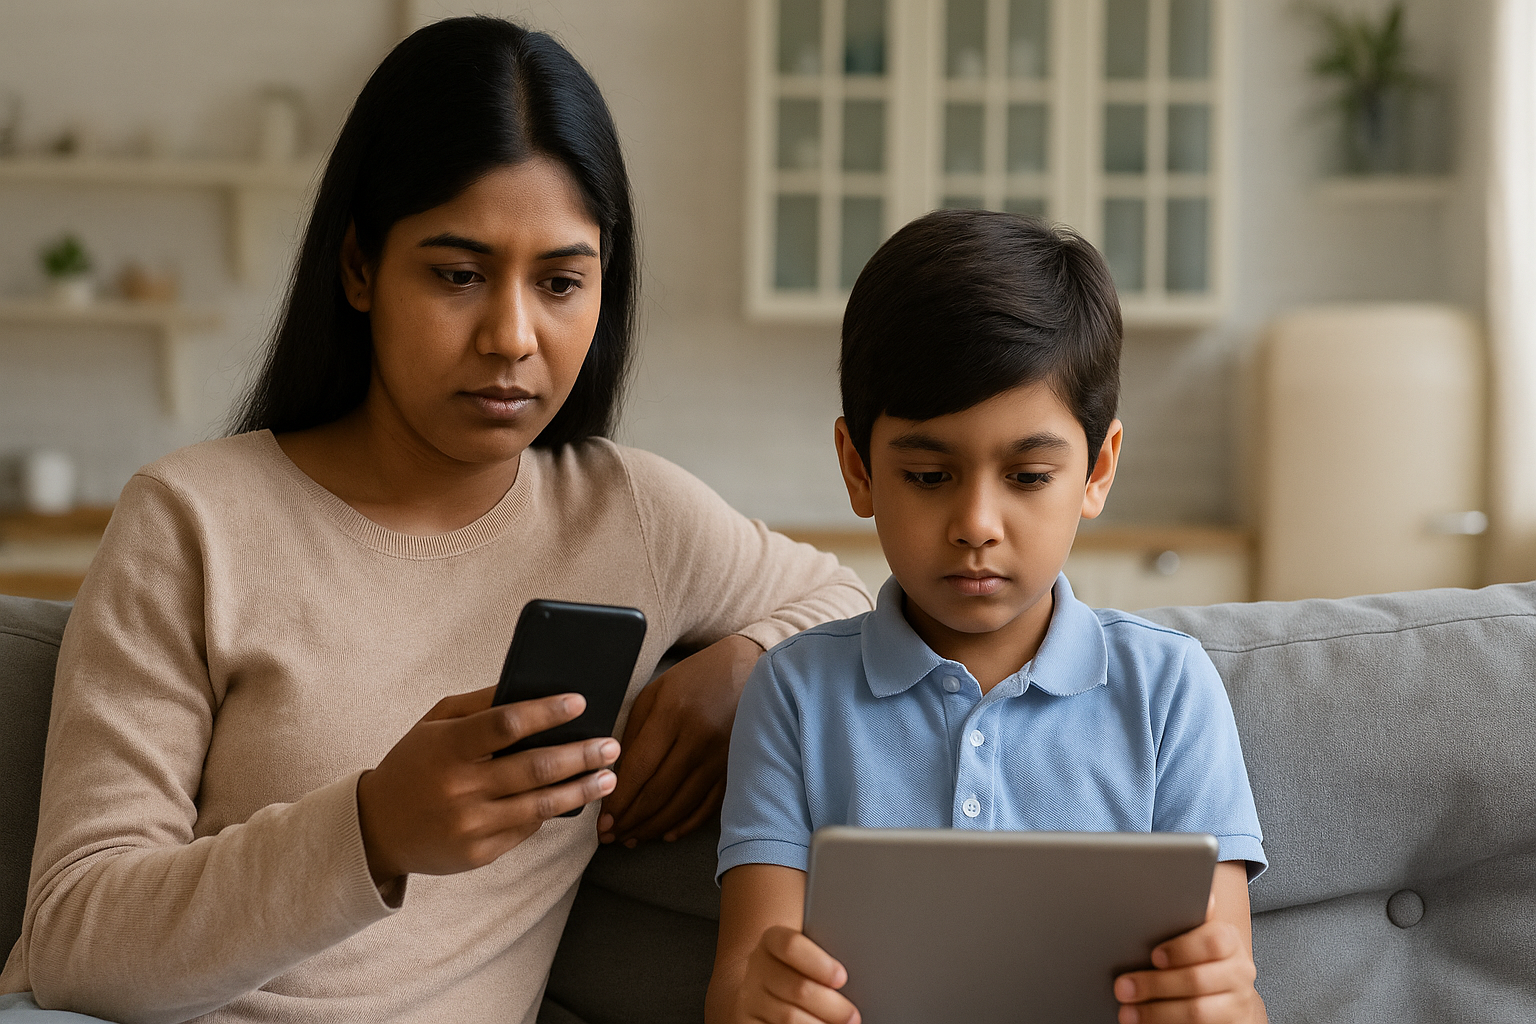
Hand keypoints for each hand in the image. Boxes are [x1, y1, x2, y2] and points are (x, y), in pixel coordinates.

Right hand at [357, 686, 619, 886]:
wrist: (376, 829)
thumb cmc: (415, 764)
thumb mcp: (435, 724)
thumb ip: (480, 704)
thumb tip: (533, 688)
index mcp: (446, 748)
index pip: (505, 725)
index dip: (546, 713)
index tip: (580, 703)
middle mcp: (458, 789)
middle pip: (534, 768)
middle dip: (581, 755)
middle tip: (612, 745)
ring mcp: (469, 826)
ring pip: (541, 805)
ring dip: (582, 789)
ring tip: (609, 777)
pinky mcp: (478, 854)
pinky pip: (527, 830)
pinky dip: (552, 812)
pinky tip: (573, 797)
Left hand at [597, 634, 761, 845]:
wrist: (749, 667)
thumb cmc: (694, 678)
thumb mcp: (656, 692)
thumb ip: (634, 731)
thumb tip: (615, 776)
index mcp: (672, 713)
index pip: (639, 769)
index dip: (618, 800)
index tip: (600, 821)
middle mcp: (698, 738)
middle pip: (658, 793)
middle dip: (630, 820)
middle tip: (610, 837)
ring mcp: (721, 755)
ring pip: (681, 805)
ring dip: (653, 827)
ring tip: (631, 838)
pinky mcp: (736, 766)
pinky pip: (708, 805)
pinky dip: (685, 824)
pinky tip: (666, 834)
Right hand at [733, 925, 859, 1023]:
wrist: (751, 991)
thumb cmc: (793, 970)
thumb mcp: (801, 955)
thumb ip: (821, 960)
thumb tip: (857, 975)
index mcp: (771, 941)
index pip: (791, 946)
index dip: (818, 963)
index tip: (842, 977)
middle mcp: (756, 968)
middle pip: (798, 988)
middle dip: (832, 1006)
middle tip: (853, 1016)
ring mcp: (748, 999)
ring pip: (789, 1017)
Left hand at [1113, 904, 1261, 1023]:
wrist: (1232, 998)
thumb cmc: (1202, 959)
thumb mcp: (1196, 934)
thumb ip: (1187, 916)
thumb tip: (1184, 884)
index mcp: (1229, 942)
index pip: (1213, 941)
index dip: (1182, 949)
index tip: (1154, 956)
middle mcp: (1240, 973)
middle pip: (1197, 980)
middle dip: (1154, 984)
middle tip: (1122, 987)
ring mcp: (1239, 1004)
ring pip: (1197, 1012)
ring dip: (1156, 1012)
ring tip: (1126, 1011)